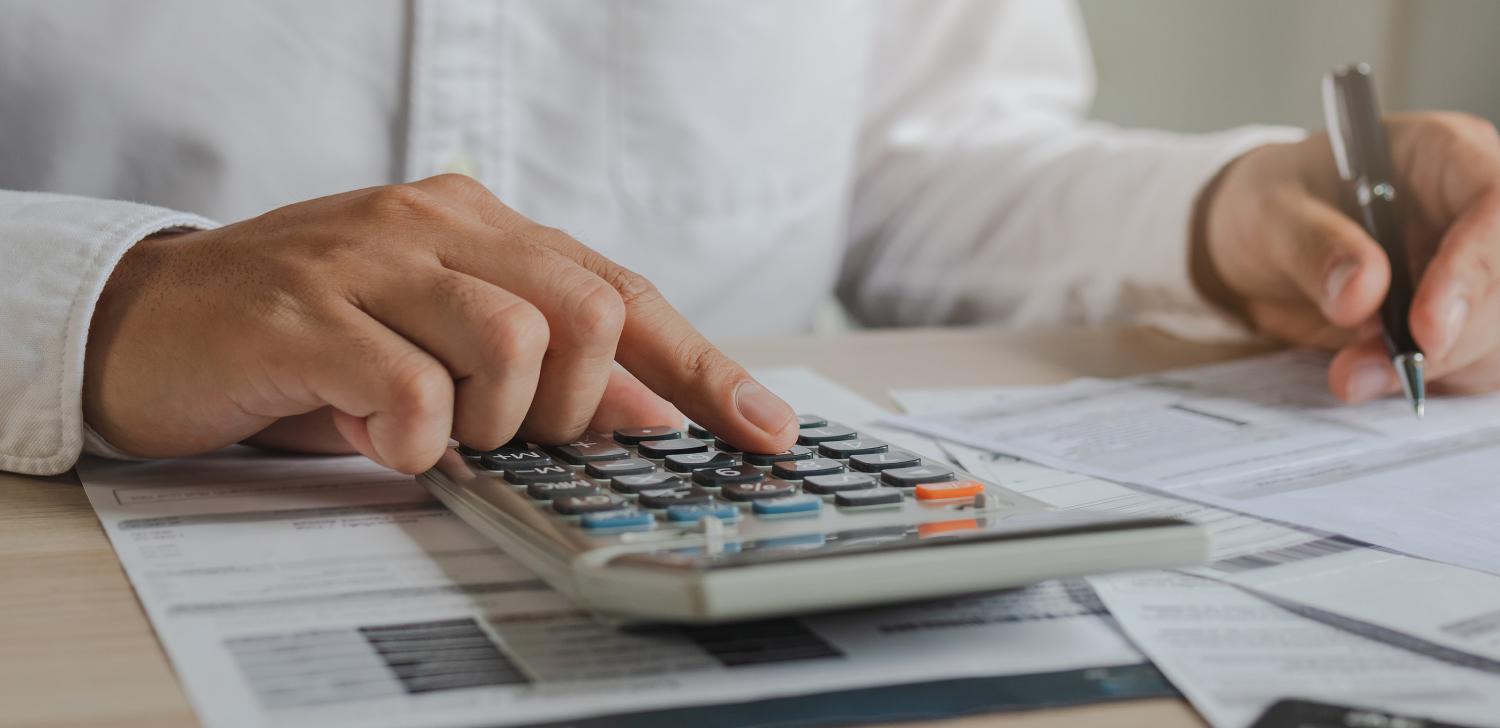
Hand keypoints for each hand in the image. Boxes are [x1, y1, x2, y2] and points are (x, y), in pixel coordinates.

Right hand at [83, 175, 798, 472]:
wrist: (155, 321)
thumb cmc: (314, 339)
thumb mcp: (442, 353)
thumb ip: (545, 377)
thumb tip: (655, 422)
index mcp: (483, 227)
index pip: (625, 290)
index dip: (704, 368)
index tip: (767, 428)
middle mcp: (436, 224)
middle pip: (589, 305)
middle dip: (580, 401)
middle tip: (518, 433)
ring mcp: (368, 259)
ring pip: (513, 337)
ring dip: (495, 420)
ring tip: (437, 431)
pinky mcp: (301, 311)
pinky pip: (408, 386)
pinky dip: (414, 438)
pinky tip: (379, 438)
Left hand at [1194, 112, 1499, 401]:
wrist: (1262, 246)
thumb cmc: (1271, 206)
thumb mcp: (1271, 215)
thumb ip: (1315, 247)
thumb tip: (1364, 289)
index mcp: (1443, 153)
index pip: (1496, 203)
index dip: (1475, 268)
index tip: (1426, 328)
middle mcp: (1477, 208)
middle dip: (1452, 338)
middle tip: (1366, 367)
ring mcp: (1479, 264)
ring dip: (1436, 367)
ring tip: (1351, 372)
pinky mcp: (1469, 315)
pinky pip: (1480, 361)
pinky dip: (1430, 380)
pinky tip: (1373, 375)